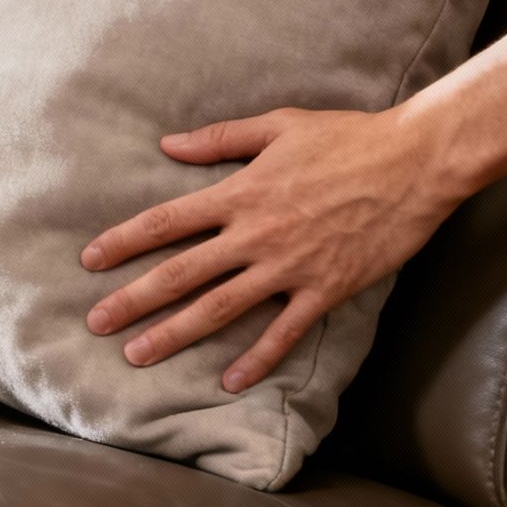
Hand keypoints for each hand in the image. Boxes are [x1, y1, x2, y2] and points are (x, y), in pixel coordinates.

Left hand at [79, 106, 462, 392]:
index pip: (166, 222)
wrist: (417, 162)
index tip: (90, 260)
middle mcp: (255, 235)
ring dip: (174, 334)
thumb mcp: (278, 125)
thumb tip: (167, 144)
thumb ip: (219, 138)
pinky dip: (256, 358)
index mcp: (240, 193)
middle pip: (180, 274)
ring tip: (136, 355)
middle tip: (95, 323)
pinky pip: (284, 332)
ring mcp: (289, 267)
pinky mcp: (325, 289)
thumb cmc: (348, 137)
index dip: (123, 241)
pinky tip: (228, 381)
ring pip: (219, 308)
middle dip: (133, 300)